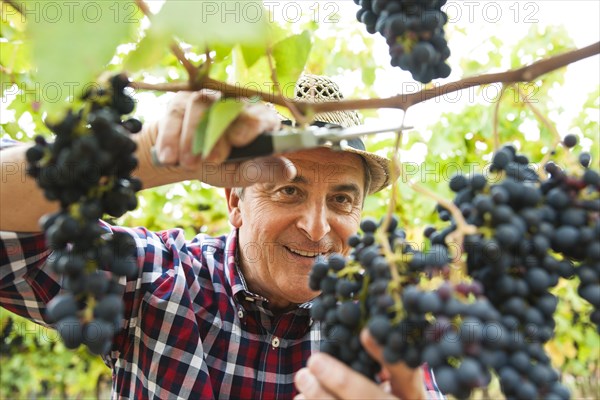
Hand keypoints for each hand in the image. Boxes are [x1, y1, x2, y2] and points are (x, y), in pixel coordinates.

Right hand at [136, 90, 295, 187]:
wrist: (182, 159)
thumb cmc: (218, 165)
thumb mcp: (240, 173)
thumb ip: (261, 172)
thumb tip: (288, 171)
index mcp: (257, 119)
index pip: (261, 115)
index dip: (250, 125)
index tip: (239, 141)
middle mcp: (234, 103)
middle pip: (229, 108)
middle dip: (218, 134)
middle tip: (210, 160)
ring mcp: (207, 98)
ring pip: (201, 106)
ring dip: (192, 137)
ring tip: (188, 164)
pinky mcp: (181, 100)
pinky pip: (176, 111)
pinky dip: (171, 135)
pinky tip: (168, 157)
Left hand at [294, 329, 426, 399]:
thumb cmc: (395, 398)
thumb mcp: (400, 383)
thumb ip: (387, 360)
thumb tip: (362, 328)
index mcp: (415, 396)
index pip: (406, 375)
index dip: (387, 357)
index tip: (365, 332)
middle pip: (373, 399)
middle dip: (343, 381)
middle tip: (314, 360)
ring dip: (321, 398)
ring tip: (302, 377)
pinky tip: (300, 399)